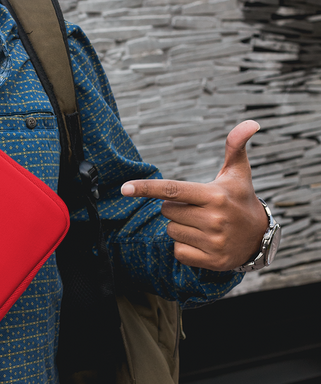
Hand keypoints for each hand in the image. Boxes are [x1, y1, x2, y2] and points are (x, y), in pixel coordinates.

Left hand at [120, 120, 268, 271]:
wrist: (259, 237)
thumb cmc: (240, 199)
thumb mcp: (238, 172)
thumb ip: (236, 146)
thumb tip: (251, 123)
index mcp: (215, 196)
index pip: (172, 190)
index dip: (146, 188)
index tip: (124, 188)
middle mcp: (214, 219)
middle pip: (167, 212)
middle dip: (176, 208)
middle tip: (199, 208)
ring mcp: (213, 242)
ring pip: (171, 231)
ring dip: (180, 227)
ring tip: (202, 225)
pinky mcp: (212, 261)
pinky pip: (178, 251)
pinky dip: (185, 247)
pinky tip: (203, 242)